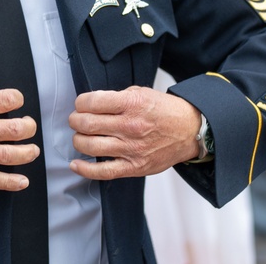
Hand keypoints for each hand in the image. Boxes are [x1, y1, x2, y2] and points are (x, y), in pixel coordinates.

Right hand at [0, 89, 39, 190]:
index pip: (8, 99)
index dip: (17, 99)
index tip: (17, 102)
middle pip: (18, 129)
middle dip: (29, 127)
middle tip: (28, 127)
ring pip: (12, 155)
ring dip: (28, 153)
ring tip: (32, 151)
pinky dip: (11, 182)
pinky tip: (22, 182)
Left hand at [68, 86, 200, 179]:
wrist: (190, 131)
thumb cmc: (165, 111)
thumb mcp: (142, 93)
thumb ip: (117, 97)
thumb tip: (91, 104)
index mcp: (132, 103)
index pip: (92, 102)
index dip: (80, 102)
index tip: (80, 104)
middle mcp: (131, 126)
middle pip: (87, 124)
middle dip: (75, 120)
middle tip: (76, 120)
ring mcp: (132, 148)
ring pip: (90, 146)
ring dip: (78, 140)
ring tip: (81, 136)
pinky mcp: (134, 167)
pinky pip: (104, 172)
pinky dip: (85, 169)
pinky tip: (76, 164)